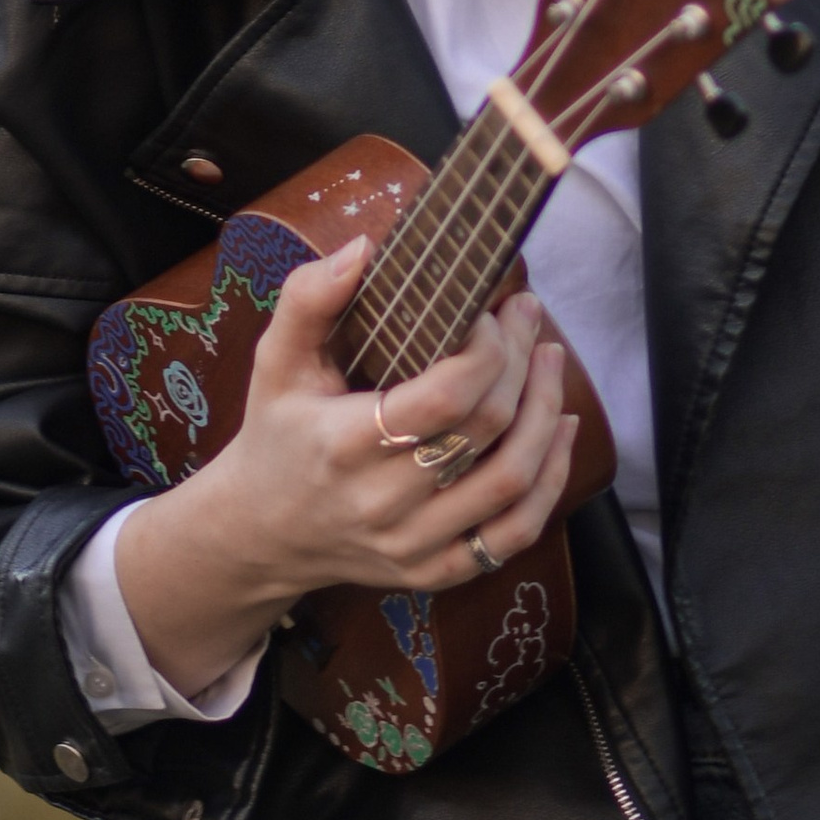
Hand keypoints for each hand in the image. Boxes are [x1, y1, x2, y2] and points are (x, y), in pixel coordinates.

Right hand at [110, 238, 580, 700]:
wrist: (258, 533)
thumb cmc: (276, 433)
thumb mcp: (276, 361)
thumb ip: (310, 298)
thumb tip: (364, 248)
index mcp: (345, 444)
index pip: (446, 396)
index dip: (487, 347)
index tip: (490, 308)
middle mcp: (384, 501)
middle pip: (487, 428)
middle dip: (522, 361)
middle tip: (528, 315)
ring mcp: (413, 543)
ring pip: (512, 481)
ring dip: (547, 414)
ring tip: (551, 360)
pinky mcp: (433, 571)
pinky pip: (512, 535)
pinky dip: (550, 483)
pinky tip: (561, 432)